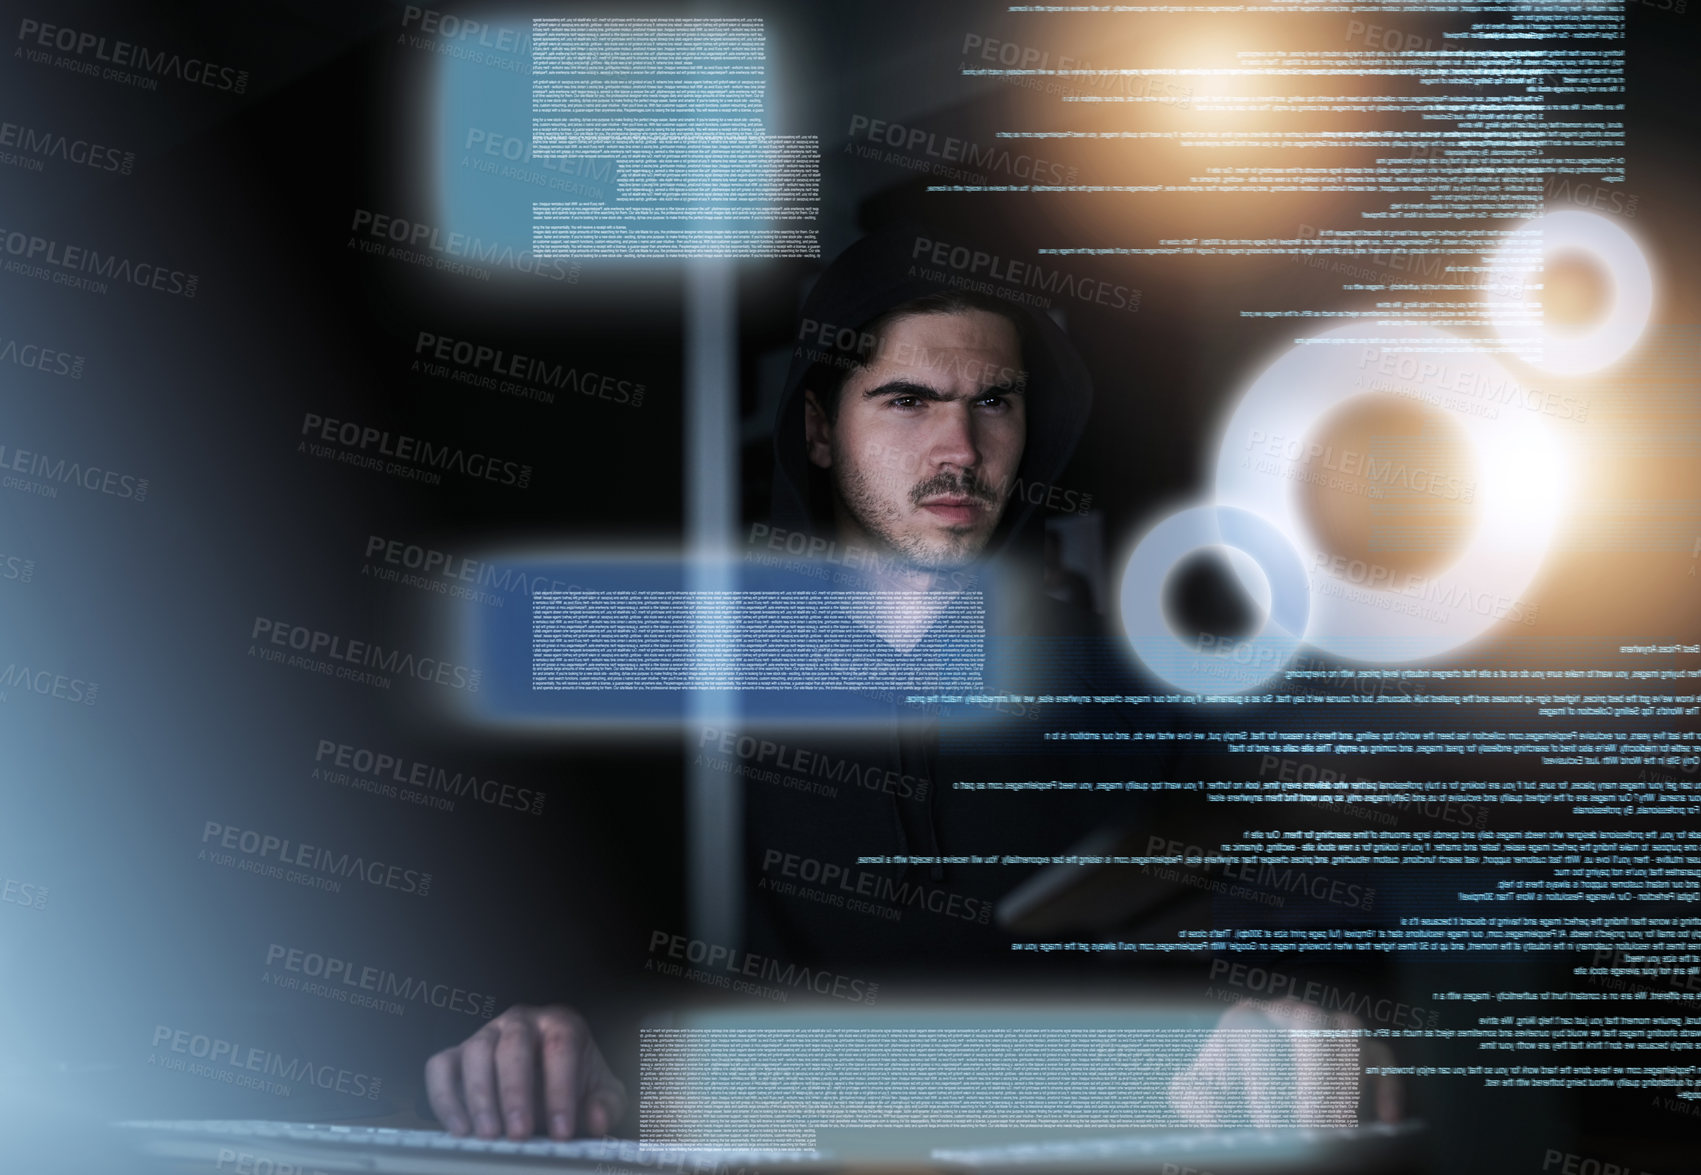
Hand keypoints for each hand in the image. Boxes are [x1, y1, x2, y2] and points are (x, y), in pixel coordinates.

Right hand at [424, 1004, 627, 1139]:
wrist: (549, 1081)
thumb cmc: (576, 1084)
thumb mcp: (601, 1093)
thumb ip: (607, 1105)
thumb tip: (597, 1119)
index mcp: (561, 1024)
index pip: (561, 1048)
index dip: (561, 1090)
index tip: (561, 1132)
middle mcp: (520, 1021)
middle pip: (513, 1046)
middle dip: (515, 1092)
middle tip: (518, 1134)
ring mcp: (485, 1034)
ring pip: (476, 1053)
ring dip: (480, 1096)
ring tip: (489, 1134)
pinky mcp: (457, 1054)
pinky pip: (441, 1067)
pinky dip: (444, 1097)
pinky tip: (459, 1129)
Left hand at [1168, 997, 1402, 1127]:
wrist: (1239, 1086)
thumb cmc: (1221, 1091)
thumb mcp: (1199, 1095)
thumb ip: (1198, 1101)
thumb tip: (1211, 1118)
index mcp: (1243, 1018)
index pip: (1255, 1034)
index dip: (1264, 1082)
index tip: (1270, 1127)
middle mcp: (1285, 1011)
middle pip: (1308, 1022)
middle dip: (1314, 1076)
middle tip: (1315, 1129)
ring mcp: (1324, 1023)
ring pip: (1347, 1030)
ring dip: (1349, 1079)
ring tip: (1343, 1128)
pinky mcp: (1356, 1046)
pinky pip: (1380, 1055)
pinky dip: (1386, 1085)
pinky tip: (1385, 1120)